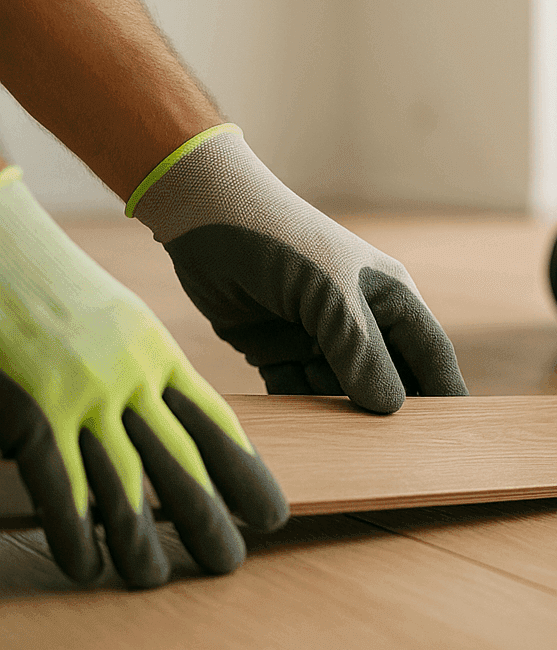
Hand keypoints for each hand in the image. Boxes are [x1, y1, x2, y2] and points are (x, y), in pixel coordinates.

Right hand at [0, 167, 287, 587]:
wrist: (2, 240)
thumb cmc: (52, 283)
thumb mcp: (116, 321)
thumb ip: (137, 369)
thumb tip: (153, 423)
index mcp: (157, 353)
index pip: (214, 423)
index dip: (243, 473)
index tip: (269, 510)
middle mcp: (129, 377)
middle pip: (183, 460)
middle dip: (212, 515)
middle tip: (234, 559)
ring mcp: (80, 393)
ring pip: (126, 480)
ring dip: (145, 537)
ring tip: (162, 577)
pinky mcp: (32, 406)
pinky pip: (62, 480)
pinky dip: (78, 527)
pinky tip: (90, 561)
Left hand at [130, 126, 466, 412]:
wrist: (206, 220)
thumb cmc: (284, 243)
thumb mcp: (332, 296)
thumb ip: (362, 354)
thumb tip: (392, 409)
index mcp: (391, 299)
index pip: (430, 355)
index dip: (445, 394)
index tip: (454, 436)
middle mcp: (362, 321)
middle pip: (386, 381)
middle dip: (378, 407)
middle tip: (370, 434)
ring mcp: (319, 338)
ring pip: (338, 394)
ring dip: (327, 404)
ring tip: (311, 390)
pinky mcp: (277, 351)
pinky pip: (295, 394)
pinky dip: (290, 400)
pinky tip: (279, 384)